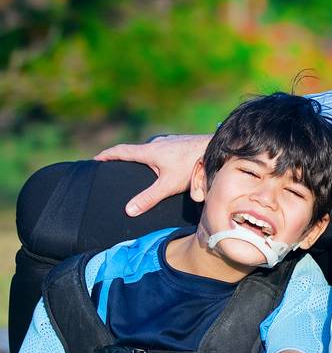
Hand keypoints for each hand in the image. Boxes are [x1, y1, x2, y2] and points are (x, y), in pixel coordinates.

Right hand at [96, 134, 210, 215]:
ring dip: (142, 157)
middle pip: (134, 150)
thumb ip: (149, 198)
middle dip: (124, 158)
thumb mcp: (168, 184)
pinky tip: (162, 165)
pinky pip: (163, 150)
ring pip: (150, 150)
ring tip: (137, 168)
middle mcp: (157, 143)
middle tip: (114, 166)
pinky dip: (156, 157)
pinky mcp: (180, 143)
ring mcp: (170, 142)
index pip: (120, 151)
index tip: (95, 159)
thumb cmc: (193, 165)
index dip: (106, 155)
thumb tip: (128, 210)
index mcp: (148, 151)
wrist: (217, 148)